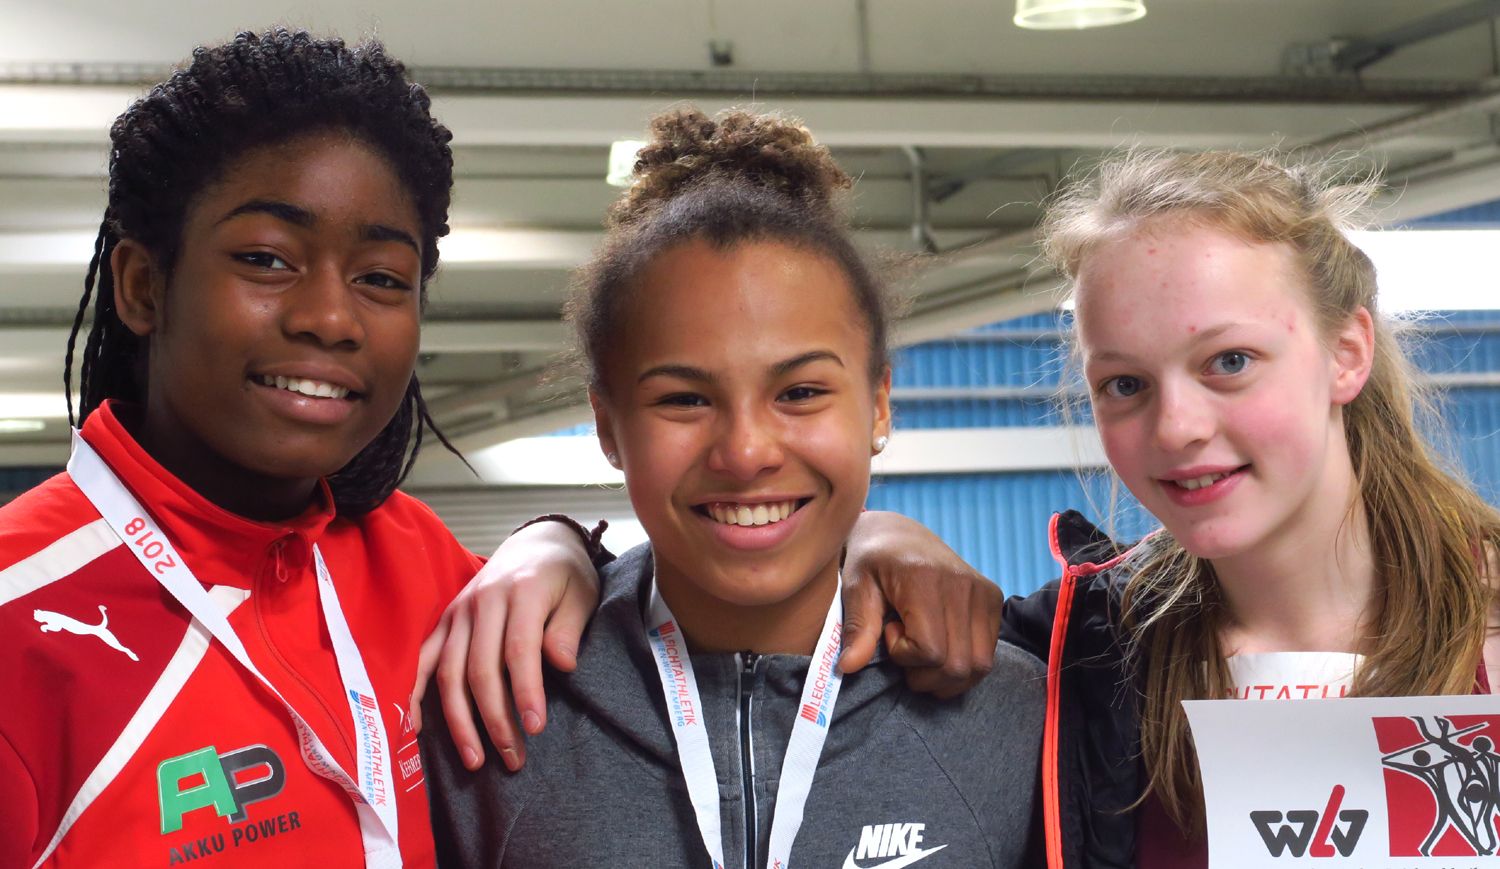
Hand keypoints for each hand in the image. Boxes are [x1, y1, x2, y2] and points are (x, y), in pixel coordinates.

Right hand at [411, 520, 600, 771]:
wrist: (535, 544)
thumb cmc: (565, 576)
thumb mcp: (582, 594)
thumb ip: (569, 628)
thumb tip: (562, 664)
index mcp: (522, 591)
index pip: (519, 649)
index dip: (526, 691)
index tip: (535, 729)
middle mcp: (483, 600)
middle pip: (480, 668)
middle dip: (495, 719)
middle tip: (513, 758)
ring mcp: (458, 611)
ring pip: (449, 672)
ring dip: (459, 720)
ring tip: (475, 760)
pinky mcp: (444, 621)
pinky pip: (424, 661)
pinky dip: (418, 694)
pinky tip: (419, 729)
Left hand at [838, 511, 1002, 697]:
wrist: (899, 535)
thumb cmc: (872, 562)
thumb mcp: (855, 589)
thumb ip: (858, 629)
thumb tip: (848, 667)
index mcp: (925, 578)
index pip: (929, 650)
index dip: (903, 656)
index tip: (889, 630)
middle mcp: (962, 584)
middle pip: (956, 665)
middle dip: (924, 674)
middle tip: (904, 647)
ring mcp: (983, 592)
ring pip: (978, 666)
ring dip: (945, 676)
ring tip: (922, 649)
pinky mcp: (993, 599)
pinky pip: (987, 656)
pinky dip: (963, 666)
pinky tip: (940, 646)